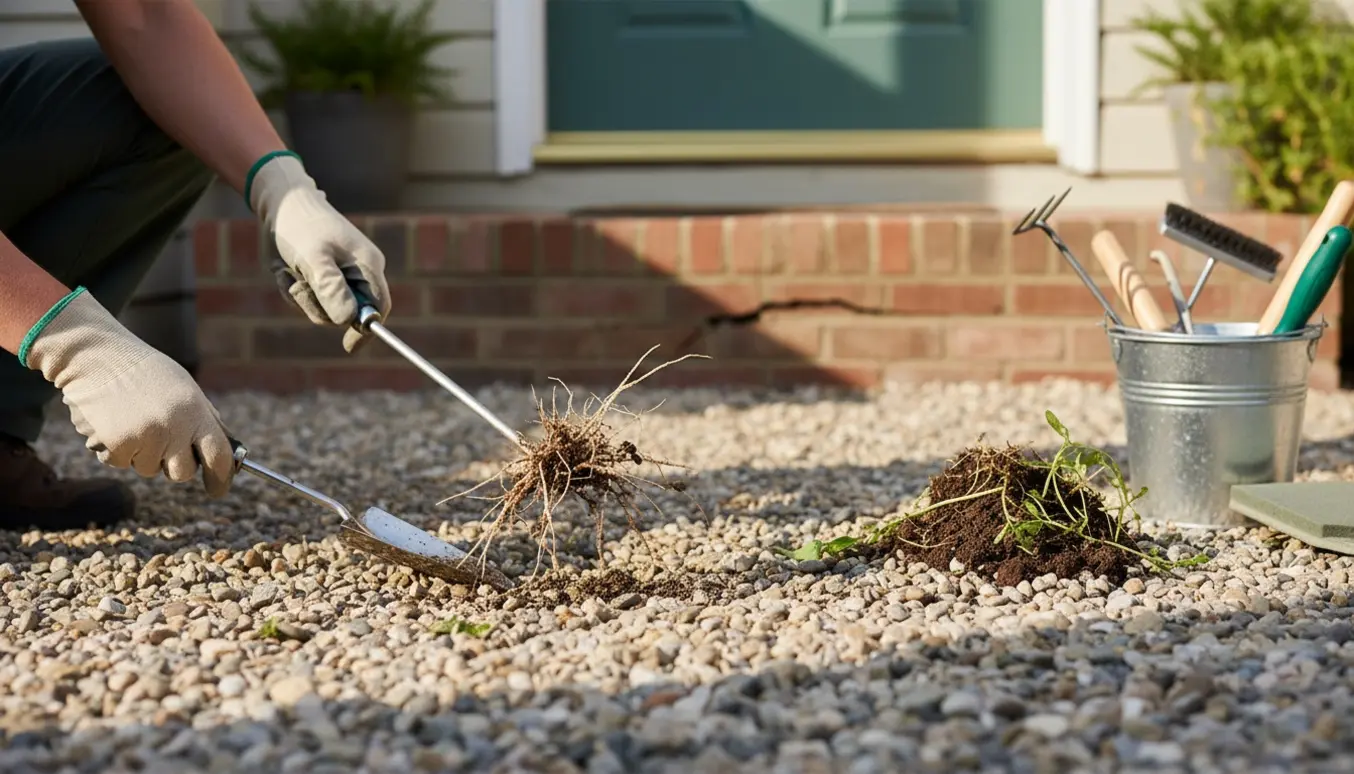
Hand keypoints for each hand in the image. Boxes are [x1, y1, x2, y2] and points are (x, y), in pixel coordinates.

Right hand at [21, 288, 236, 496]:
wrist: (96, 357)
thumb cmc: (145, 372)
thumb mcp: (186, 389)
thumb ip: (205, 420)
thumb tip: (224, 454)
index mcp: (196, 412)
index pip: (219, 456)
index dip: (221, 477)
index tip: (218, 490)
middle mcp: (174, 427)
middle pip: (183, 473)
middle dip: (174, 466)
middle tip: (162, 444)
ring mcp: (145, 438)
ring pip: (150, 470)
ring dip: (143, 454)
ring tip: (133, 421)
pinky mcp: (117, 445)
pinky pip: (122, 464)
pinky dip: (117, 450)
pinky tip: (114, 424)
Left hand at [247, 152, 391, 352]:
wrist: (282, 202)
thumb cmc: (300, 227)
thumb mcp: (313, 259)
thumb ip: (332, 289)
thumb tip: (349, 321)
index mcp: (368, 265)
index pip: (379, 307)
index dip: (366, 329)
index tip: (348, 347)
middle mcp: (361, 270)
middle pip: (349, 311)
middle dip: (318, 305)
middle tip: (298, 283)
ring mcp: (344, 272)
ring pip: (327, 306)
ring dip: (302, 296)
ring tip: (287, 272)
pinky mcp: (327, 273)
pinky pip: (314, 296)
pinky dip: (296, 288)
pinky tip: (284, 270)